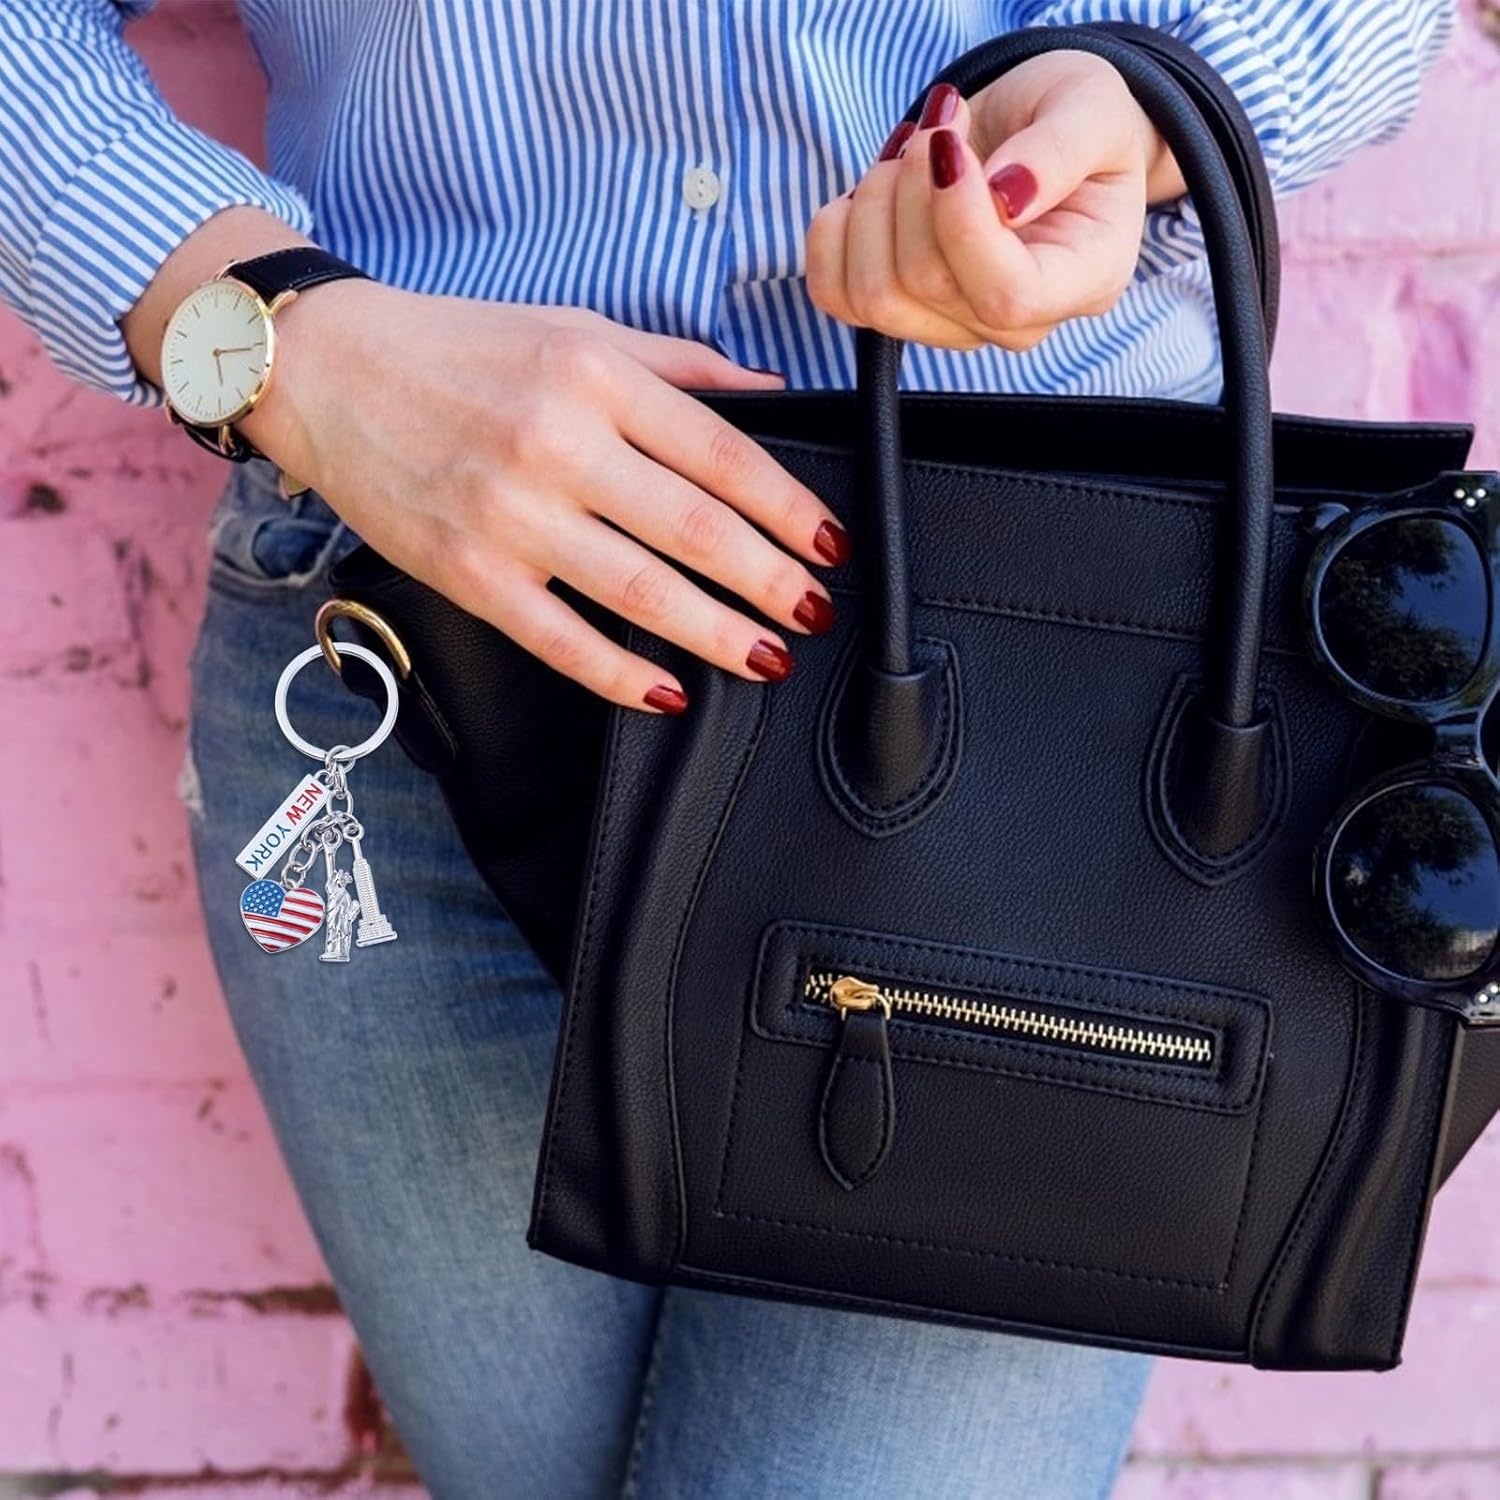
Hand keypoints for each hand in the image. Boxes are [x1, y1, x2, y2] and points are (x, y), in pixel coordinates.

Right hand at [242, 286, 847, 712]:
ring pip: (640, 592)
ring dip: (718, 634)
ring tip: (767, 658)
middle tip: (814, 612)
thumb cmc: (457, 348)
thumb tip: (768, 391)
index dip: (788, 509)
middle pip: (694, 530)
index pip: (722, 454)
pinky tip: (668, 690)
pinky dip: (621, 675)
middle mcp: (557, 443)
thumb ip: (678, 365)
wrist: (327, 372)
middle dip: (770, 582)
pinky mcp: (469, 574)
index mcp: (595, 375)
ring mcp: (510, 515)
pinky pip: (562, 640)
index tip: (829, 544)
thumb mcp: (575, 328)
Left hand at [805, 51, 1184, 352]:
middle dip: (913, 186)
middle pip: (927, 285)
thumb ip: (1060, 151)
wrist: (1038, 133)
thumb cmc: (1077, 121)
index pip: (1006, 297)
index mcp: (1082, 280)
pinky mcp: (899, 311)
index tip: (952, 146)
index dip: (960, 223)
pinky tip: (877, 185)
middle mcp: (1017, 325)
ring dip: (874, 202)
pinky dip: (836, 229)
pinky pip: (835, 293)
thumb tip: (1003, 198)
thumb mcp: (1092, 108)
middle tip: (939, 125)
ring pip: (874, 295)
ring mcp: (952, 327)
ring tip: (913, 148)